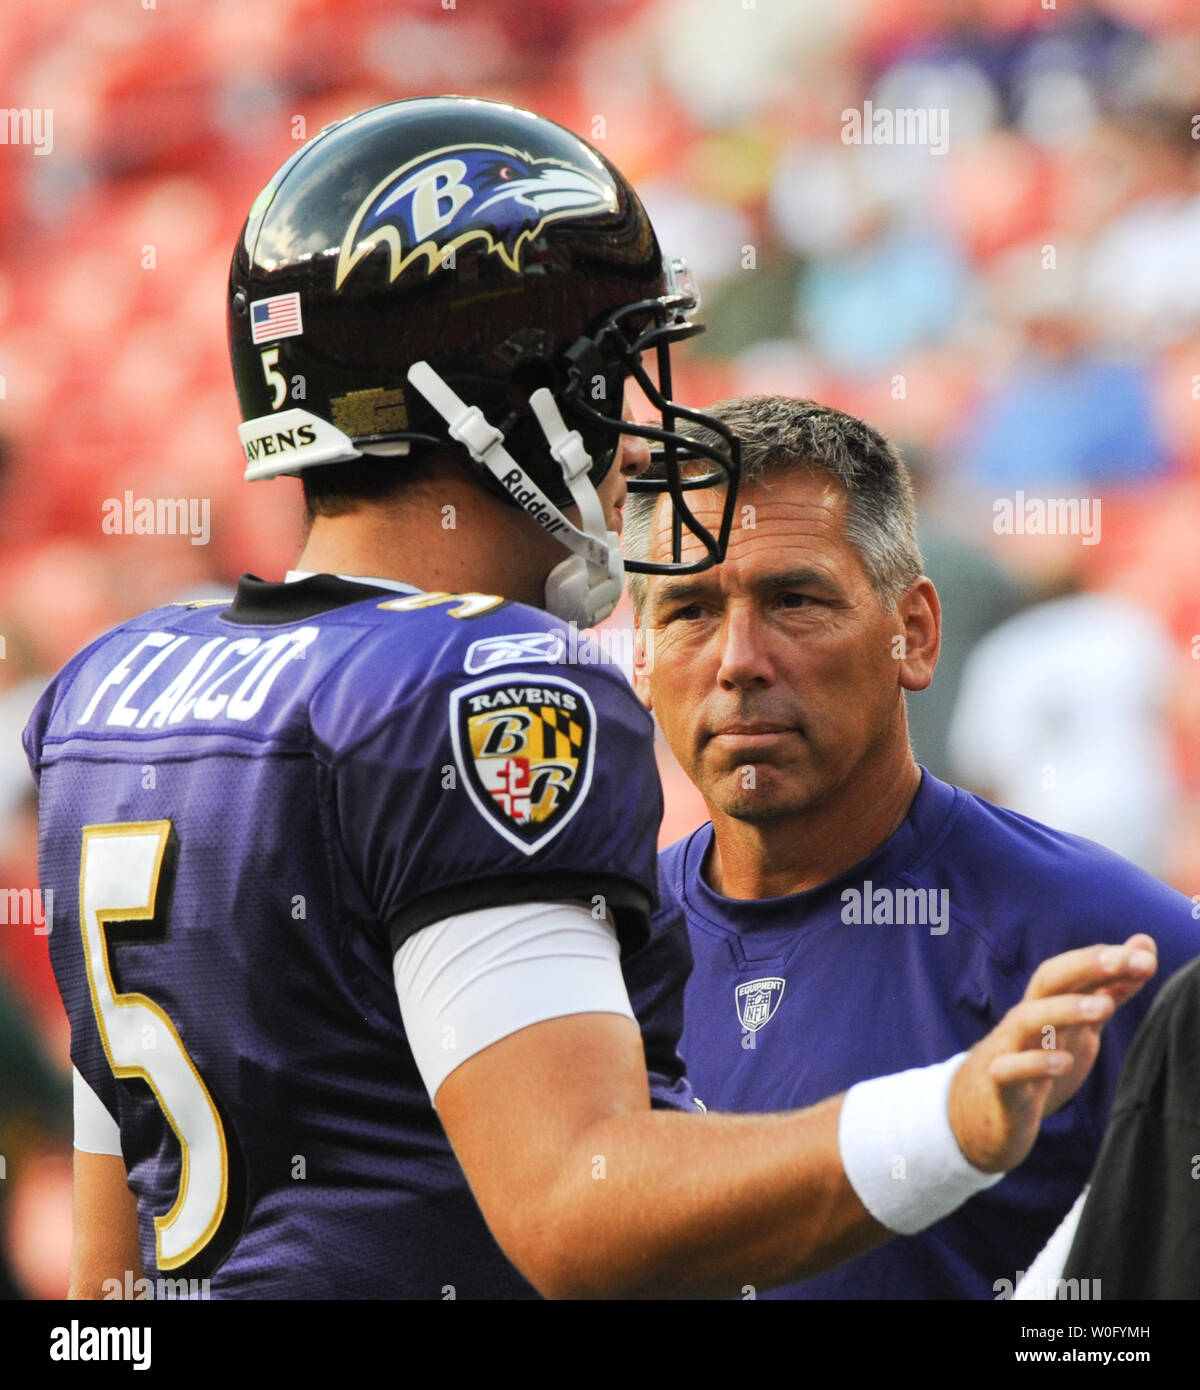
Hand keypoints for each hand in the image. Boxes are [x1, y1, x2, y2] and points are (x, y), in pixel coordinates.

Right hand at [947, 934, 1157, 1172]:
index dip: (1104, 960)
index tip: (1144, 955)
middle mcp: (1027, 1021)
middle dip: (1083, 966)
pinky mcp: (1001, 1088)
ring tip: (1101, 1008)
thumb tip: (1144, 950)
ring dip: (1062, 1010)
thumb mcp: (1078, 1029)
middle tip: (1121, 961)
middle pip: (1047, 982)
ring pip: (1027, 1020)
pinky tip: (1063, 1063)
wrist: (979, 1112)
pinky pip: (1008, 1071)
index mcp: (1046, 1006)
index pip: (1072, 972)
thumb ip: (1108, 992)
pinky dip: (1033, 1064)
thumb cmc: (1034, 1061)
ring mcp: (1010, 1051)